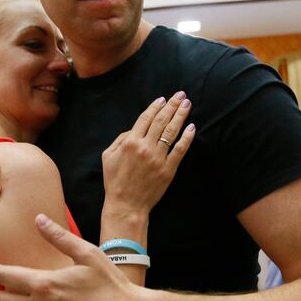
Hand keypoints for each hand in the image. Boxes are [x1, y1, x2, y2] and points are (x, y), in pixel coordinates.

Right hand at [102, 92, 194, 215]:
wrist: (126, 205)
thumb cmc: (115, 181)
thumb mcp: (108, 156)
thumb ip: (121, 138)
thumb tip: (135, 128)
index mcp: (130, 142)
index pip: (145, 118)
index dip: (155, 107)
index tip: (163, 99)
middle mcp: (145, 147)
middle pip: (161, 121)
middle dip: (172, 106)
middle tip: (180, 95)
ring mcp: (158, 158)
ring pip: (172, 131)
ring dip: (180, 116)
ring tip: (187, 104)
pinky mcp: (168, 169)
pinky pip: (180, 150)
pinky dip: (187, 137)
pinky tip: (192, 127)